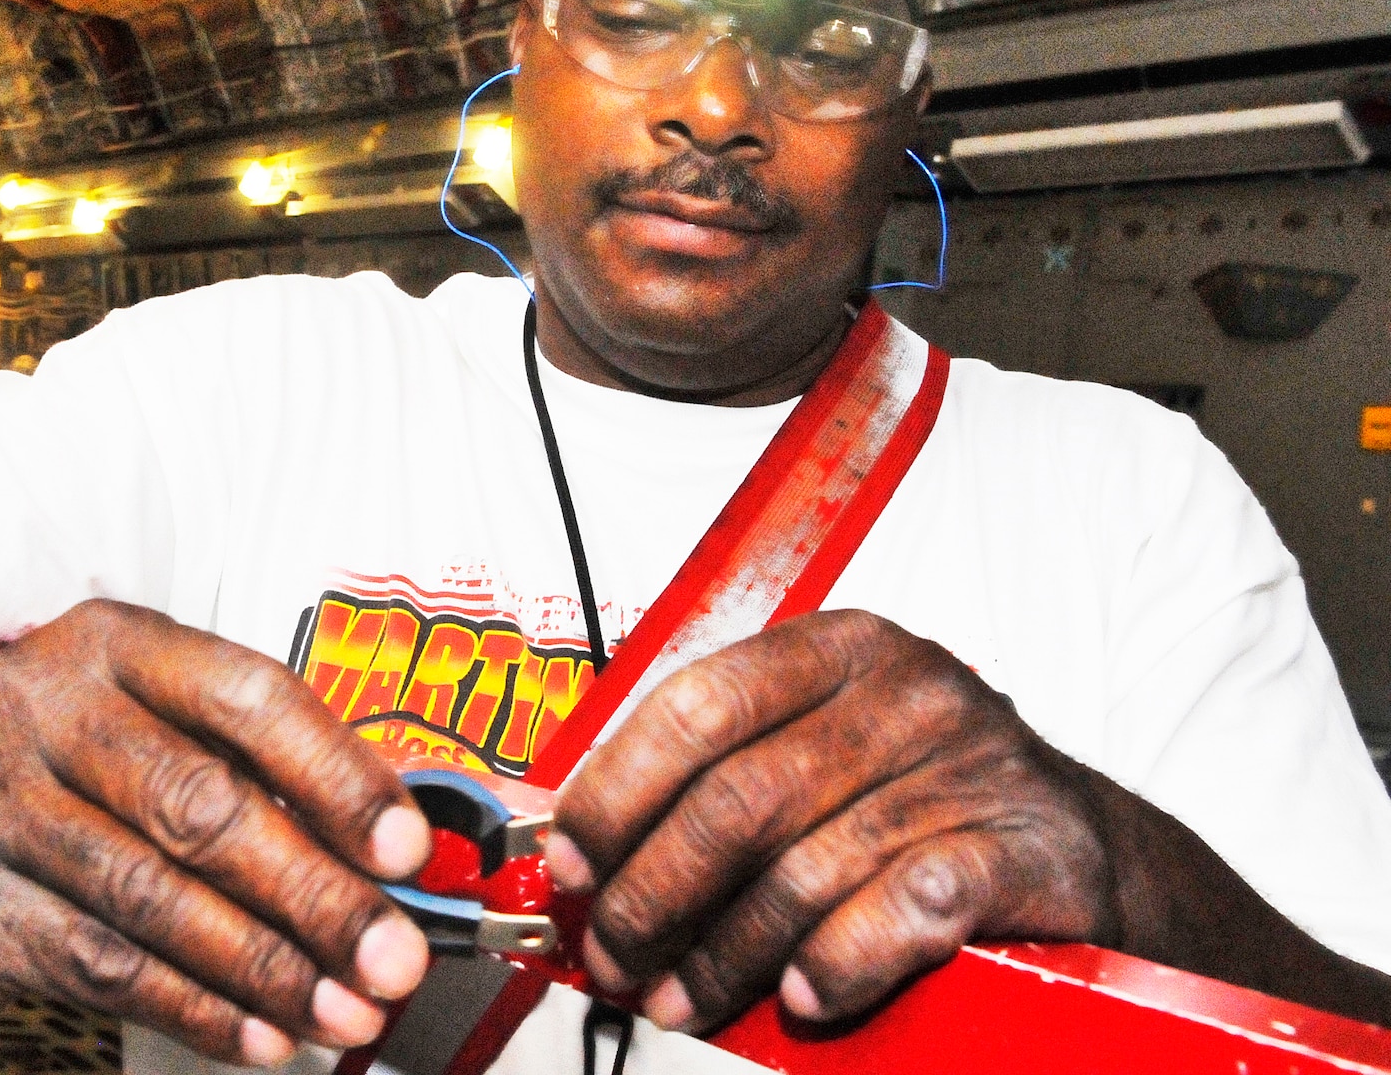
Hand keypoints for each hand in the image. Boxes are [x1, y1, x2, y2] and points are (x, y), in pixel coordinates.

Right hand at [0, 598, 433, 1064]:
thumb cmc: (73, 758)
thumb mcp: (156, 715)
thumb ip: (265, 764)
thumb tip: (395, 847)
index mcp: (111, 643)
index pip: (244, 695)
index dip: (334, 774)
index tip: (406, 849)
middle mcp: (38, 711)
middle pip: (196, 807)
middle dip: (313, 895)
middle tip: (392, 958)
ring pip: (149, 901)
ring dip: (263, 970)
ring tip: (342, 1012)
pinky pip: (98, 968)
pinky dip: (193, 1009)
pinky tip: (259, 1035)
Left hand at [549, 609, 1113, 1032]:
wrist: (1074, 843)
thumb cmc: (919, 795)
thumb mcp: (820, 749)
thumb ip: (718, 776)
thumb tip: (587, 845)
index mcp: (837, 650)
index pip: (699, 705)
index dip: (620, 790)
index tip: (574, 859)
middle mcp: (904, 693)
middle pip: (740, 797)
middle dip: (655, 893)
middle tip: (614, 955)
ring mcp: (968, 768)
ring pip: (806, 869)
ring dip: (723, 954)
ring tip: (677, 999)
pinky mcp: (1022, 849)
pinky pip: (904, 911)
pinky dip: (838, 963)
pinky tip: (799, 997)